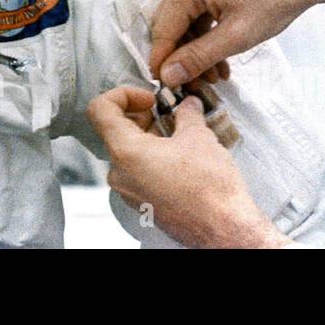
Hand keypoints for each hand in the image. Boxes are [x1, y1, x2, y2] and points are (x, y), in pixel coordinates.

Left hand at [87, 86, 289, 247]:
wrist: (225, 228)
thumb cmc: (210, 187)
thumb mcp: (198, 136)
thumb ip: (186, 113)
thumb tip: (187, 104)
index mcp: (125, 152)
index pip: (100, 110)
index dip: (122, 95)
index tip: (150, 99)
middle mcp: (119, 173)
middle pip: (115, 130)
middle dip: (142, 116)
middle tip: (168, 113)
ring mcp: (129, 191)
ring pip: (128, 151)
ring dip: (150, 136)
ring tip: (179, 134)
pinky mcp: (142, 203)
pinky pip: (138, 171)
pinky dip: (153, 157)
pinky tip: (180, 156)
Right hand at [149, 0, 314, 85]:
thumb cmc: (275, 0)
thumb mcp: (236, 37)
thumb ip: (197, 57)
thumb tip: (166, 76)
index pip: (162, 30)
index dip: (162, 61)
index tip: (168, 87)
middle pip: (172, 23)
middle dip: (185, 56)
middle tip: (201, 83)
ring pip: (185, 16)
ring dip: (198, 46)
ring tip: (218, 73)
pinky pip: (197, 5)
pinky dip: (206, 29)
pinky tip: (222, 52)